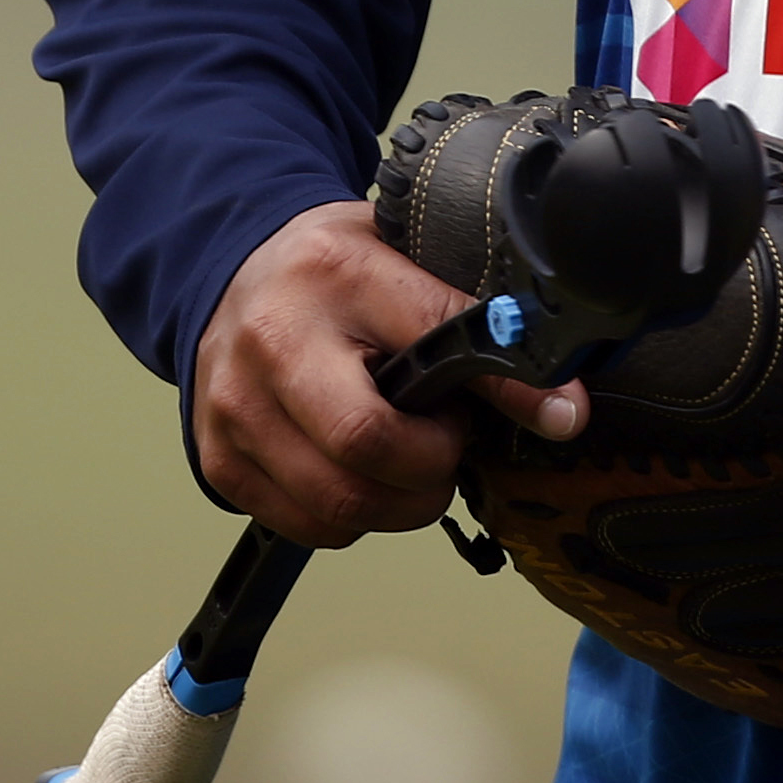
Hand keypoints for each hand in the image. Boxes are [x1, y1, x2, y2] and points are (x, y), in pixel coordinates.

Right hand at [188, 199, 586, 545]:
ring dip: (400, 502)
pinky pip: (309, 526)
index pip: (438, 337)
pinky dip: (354, 516)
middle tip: (449, 443)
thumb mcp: (404, 257)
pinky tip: (360, 470)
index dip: (510, 386)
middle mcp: (274, 341)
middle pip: (369, 445)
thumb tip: (561, 399)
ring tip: (408, 456)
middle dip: (434, 466)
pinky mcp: (220, 460)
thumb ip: (471, 310)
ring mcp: (237, 407)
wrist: (229, 275)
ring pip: (340, 503)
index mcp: (337, 273)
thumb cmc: (331, 271)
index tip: (562, 413)